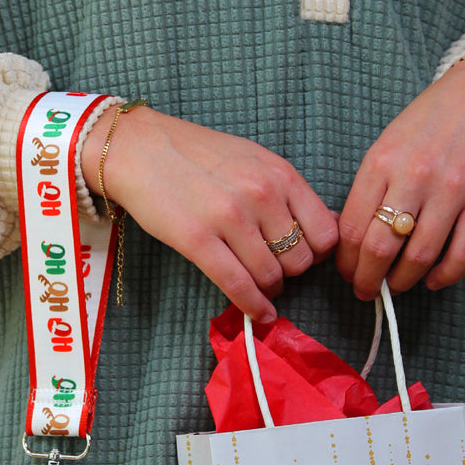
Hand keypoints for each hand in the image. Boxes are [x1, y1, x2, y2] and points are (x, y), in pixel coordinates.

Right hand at [81, 106, 337, 319]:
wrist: (140, 149)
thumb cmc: (196, 155)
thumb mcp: (253, 160)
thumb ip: (286, 191)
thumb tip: (322, 227)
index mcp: (280, 174)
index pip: (325, 233)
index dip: (317, 253)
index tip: (301, 257)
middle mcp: (261, 195)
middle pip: (301, 260)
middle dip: (290, 273)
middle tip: (272, 271)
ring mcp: (230, 219)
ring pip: (271, 276)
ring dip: (268, 290)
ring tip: (259, 287)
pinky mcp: (198, 241)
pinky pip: (237, 285)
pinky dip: (253, 306)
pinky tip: (259, 314)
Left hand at [336, 57, 464, 299]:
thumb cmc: (428, 123)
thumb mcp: (385, 146)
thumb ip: (366, 190)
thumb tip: (346, 240)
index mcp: (381, 163)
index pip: (351, 229)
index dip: (345, 262)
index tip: (347, 272)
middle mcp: (415, 176)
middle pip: (379, 249)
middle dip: (367, 280)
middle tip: (366, 290)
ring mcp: (452, 190)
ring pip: (418, 257)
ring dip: (402, 283)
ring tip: (396, 287)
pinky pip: (461, 254)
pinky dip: (444, 276)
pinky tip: (432, 280)